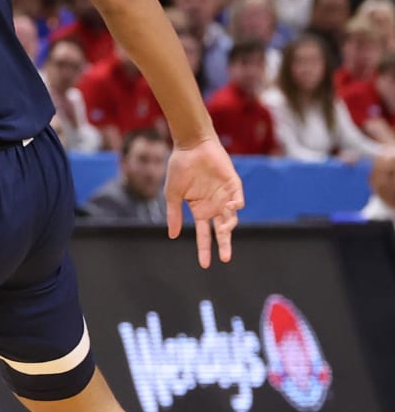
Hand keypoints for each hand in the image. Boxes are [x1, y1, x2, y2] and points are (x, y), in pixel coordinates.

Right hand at [164, 138, 243, 268]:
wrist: (191, 146)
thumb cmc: (180, 168)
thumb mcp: (173, 194)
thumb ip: (174, 215)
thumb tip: (172, 236)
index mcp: (199, 209)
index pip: (204, 234)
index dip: (204, 249)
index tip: (205, 264)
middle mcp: (213, 205)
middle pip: (221, 230)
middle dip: (224, 244)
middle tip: (225, 258)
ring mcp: (224, 195)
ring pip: (230, 217)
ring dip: (228, 225)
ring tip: (224, 229)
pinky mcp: (233, 184)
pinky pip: (239, 199)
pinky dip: (237, 206)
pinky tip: (231, 208)